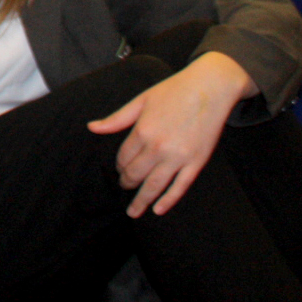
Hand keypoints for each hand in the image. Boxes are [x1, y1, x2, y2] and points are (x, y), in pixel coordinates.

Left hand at [87, 51, 255, 215]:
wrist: (209, 89)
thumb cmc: (173, 91)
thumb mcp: (140, 101)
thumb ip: (116, 119)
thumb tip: (92, 127)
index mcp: (142, 132)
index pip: (124, 158)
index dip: (119, 165)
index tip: (120, 168)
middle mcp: (158, 148)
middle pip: (136, 174)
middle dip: (127, 183)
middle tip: (124, 187)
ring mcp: (179, 157)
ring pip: (155, 185)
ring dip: (142, 200)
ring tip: (134, 212)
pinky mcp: (197, 163)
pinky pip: (180, 187)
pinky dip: (168, 201)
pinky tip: (158, 210)